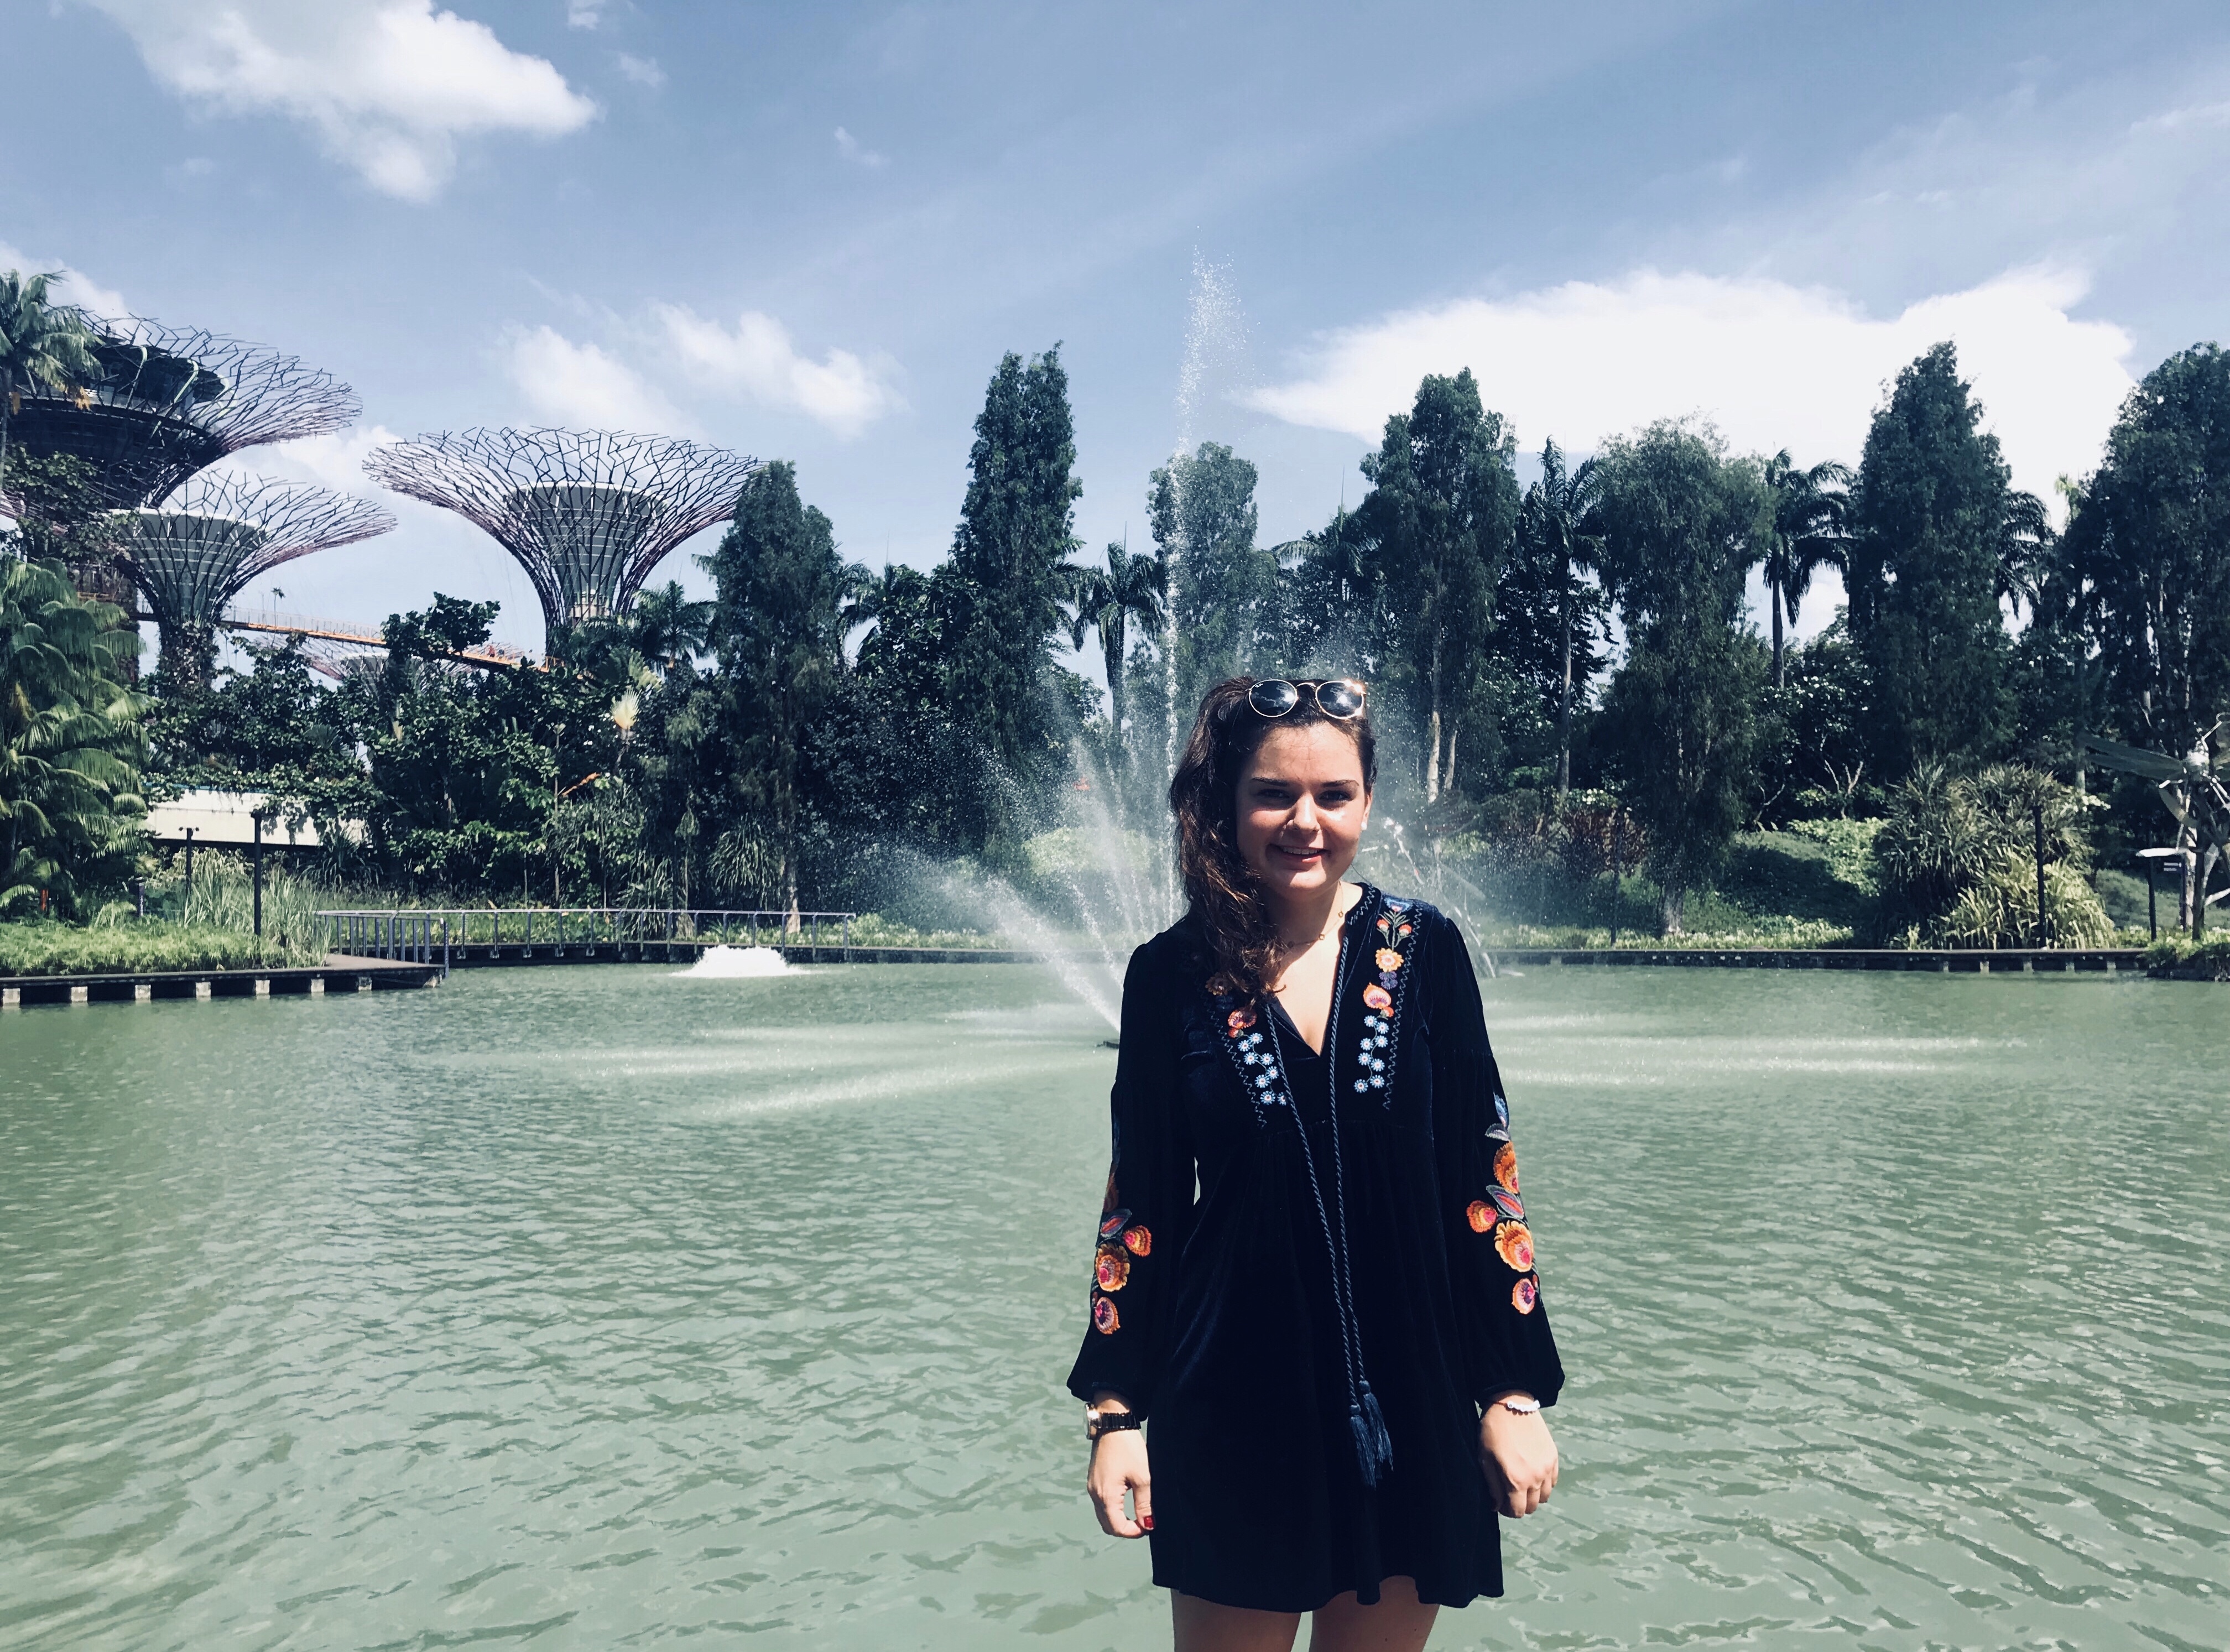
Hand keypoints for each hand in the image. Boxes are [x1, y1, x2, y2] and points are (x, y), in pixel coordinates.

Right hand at [1087, 1428, 1152, 1537]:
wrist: (1113, 1424)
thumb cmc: (1128, 1448)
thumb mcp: (1142, 1477)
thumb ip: (1144, 1504)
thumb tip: (1147, 1524)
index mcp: (1106, 1496)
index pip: (1117, 1527)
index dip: (1133, 1532)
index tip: (1147, 1526)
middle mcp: (1094, 1494)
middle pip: (1108, 1525)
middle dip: (1125, 1529)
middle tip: (1143, 1522)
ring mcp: (1091, 1487)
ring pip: (1103, 1515)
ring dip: (1119, 1519)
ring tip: (1137, 1512)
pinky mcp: (1093, 1480)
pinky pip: (1101, 1504)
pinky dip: (1113, 1509)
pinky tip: (1126, 1501)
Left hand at [1478, 1396, 1557, 1517]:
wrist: (1511, 1404)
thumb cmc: (1493, 1432)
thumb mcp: (1484, 1459)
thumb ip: (1493, 1486)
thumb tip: (1496, 1506)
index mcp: (1516, 1481)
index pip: (1517, 1512)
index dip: (1507, 1510)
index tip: (1501, 1502)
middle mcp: (1535, 1478)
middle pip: (1532, 1507)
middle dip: (1520, 1504)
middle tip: (1509, 1492)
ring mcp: (1547, 1468)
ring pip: (1544, 1497)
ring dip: (1533, 1495)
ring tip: (1522, 1483)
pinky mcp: (1554, 1458)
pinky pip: (1553, 1482)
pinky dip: (1544, 1483)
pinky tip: (1533, 1473)